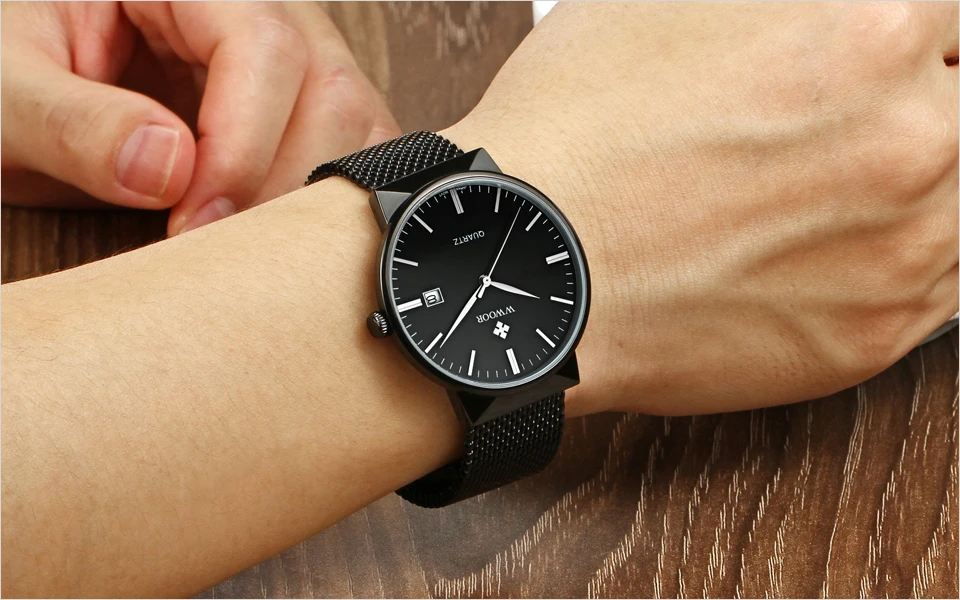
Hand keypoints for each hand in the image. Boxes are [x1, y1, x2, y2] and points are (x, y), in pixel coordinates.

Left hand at [0, 1, 399, 234]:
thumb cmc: (16, 68)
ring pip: (358, 122)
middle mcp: (260, 7)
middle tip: (215, 247)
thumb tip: (169, 169)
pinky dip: (331, 200)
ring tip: (242, 246)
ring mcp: (295, 56)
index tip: (196, 217)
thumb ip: (76, 122)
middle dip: (281, 182)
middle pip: (330, 88)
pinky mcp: (305, 107)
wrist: (28, 86)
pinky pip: (357, 148)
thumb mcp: (10, 85)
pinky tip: (279, 233)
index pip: (263, 44)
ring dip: (310, 199)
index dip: (243, 142)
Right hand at [445, 2, 957, 414]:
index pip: (956, 17)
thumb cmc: (576, 134)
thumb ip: (788, 0)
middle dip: (919, 98)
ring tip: (820, 192)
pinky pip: (942, 284)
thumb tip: (821, 12)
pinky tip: (823, 244)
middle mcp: (912, 140)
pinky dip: (900, 256)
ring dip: (917, 184)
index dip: (911, 33)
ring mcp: (904, 249)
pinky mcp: (874, 336)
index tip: (887, 55)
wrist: (523, 265)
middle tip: (833, 126)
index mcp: (873, 31)